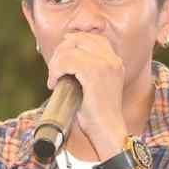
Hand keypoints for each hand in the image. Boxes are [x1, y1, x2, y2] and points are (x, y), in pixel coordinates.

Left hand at [45, 31, 126, 149]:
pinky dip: (55, 70)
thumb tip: (62, 57)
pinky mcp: (94, 72)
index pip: (91, 38)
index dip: (72, 44)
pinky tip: (54, 83)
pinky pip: (67, 60)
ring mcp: (105, 64)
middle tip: (54, 72)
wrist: (107, 130)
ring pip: (69, 49)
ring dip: (56, 63)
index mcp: (115, 61)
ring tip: (54, 79)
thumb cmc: (97, 114)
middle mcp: (112, 59)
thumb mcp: (94, 86)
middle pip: (78, 38)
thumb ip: (84, 70)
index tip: (61, 60)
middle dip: (60, 51)